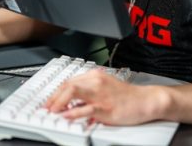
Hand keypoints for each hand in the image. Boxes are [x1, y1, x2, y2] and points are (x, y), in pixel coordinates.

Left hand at [44, 69, 165, 125]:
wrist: (145, 100)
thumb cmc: (127, 96)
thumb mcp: (105, 87)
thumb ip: (89, 92)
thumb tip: (73, 103)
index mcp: (94, 76)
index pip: (69, 81)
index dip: (56, 92)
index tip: (49, 101)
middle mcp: (95, 82)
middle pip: (68, 85)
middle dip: (54, 97)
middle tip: (46, 107)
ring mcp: (100, 94)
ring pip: (73, 92)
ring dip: (59, 102)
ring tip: (52, 111)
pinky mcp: (106, 107)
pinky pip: (86, 108)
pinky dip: (74, 112)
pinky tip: (67, 116)